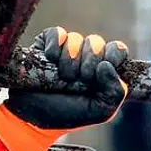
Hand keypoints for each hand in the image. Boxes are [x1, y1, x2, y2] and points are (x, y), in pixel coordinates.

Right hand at [4, 26, 129, 130]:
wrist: (33, 116)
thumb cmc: (68, 114)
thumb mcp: (99, 111)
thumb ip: (115, 92)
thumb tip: (107, 65)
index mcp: (103, 70)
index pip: (117, 50)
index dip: (113, 56)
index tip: (102, 70)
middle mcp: (87, 56)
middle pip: (97, 42)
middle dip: (88, 64)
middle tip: (77, 81)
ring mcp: (67, 48)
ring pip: (76, 39)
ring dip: (69, 61)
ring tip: (62, 77)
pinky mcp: (47, 43)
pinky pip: (57, 33)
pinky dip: (54, 48)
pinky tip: (49, 60)